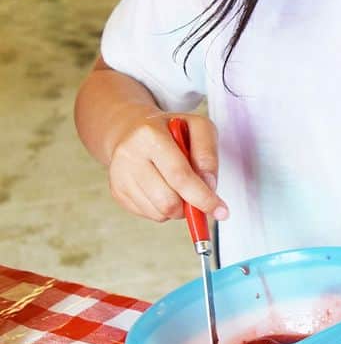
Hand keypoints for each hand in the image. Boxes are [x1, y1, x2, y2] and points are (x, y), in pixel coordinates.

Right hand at [106, 111, 227, 222]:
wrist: (132, 130)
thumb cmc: (171, 130)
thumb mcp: (198, 127)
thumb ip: (208, 154)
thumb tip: (209, 186)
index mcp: (149, 135)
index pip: (179, 175)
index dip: (202, 197)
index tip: (220, 211)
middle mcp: (129, 156)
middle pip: (167, 200)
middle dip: (190, 206)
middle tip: (199, 196)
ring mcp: (119, 176)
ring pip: (158, 212)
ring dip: (178, 209)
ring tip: (179, 186)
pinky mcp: (117, 192)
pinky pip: (149, 215)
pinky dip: (164, 209)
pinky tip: (164, 189)